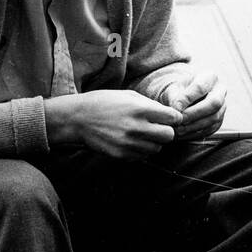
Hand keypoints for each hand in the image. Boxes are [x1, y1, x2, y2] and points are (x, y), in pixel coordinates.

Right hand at [45, 90, 178, 158]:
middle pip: (169, 136)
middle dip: (166, 131)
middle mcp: (137, 127)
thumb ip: (150, 105)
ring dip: (153, 142)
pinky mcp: (122, 155)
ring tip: (141, 134)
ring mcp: (129, 143)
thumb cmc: (104, 103)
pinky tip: (130, 141)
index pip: (173, 118)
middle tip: (157, 128)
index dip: (173, 118)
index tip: (168, 118)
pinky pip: (142, 156)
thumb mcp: (128, 96)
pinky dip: (140, 150)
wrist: (78, 119)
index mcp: (140, 109)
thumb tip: (169, 114)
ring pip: (156, 149)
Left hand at [164, 72, 226, 138]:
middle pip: (214, 103)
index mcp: (209, 77)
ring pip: (213, 118)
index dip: (187, 99)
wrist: (184, 102)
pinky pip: (210, 129)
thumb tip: (176, 108)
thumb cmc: (179, 93)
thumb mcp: (173, 90)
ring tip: (178, 128)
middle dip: (194, 113)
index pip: (201, 87)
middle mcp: (220, 91)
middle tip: (179, 120)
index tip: (175, 107)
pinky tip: (183, 133)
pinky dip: (195, 133)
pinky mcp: (218, 122)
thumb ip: (174, 97)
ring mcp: (222, 107)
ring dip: (194, 125)